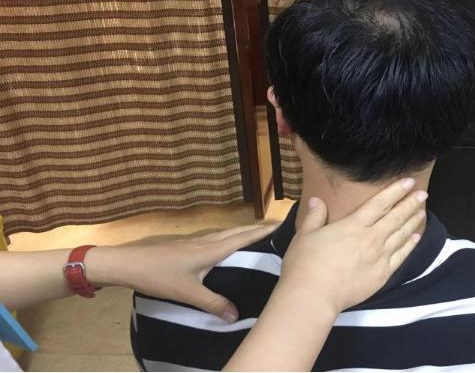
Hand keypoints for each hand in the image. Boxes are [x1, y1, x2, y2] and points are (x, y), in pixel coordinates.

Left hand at [85, 225, 277, 321]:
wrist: (128, 263)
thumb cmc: (159, 276)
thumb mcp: (188, 293)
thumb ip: (213, 304)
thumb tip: (236, 316)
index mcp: (211, 249)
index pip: (244, 237)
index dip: (263, 231)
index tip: (282, 224)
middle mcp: (206, 241)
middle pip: (237, 231)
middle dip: (257, 228)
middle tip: (277, 228)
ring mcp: (196, 241)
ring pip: (226, 233)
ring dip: (244, 231)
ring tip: (259, 235)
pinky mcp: (187, 245)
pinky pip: (217, 237)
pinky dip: (230, 237)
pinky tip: (228, 245)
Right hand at [279, 178, 426, 316]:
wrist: (314, 296)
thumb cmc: (305, 264)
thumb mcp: (305, 235)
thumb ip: (315, 216)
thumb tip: (317, 200)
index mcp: (353, 225)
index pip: (379, 203)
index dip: (395, 191)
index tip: (408, 182)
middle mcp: (371, 238)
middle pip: (396, 217)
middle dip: (410, 203)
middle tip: (422, 194)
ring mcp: (379, 257)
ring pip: (401, 235)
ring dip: (413, 222)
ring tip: (422, 211)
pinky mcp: (381, 275)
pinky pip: (400, 256)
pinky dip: (410, 245)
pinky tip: (416, 238)